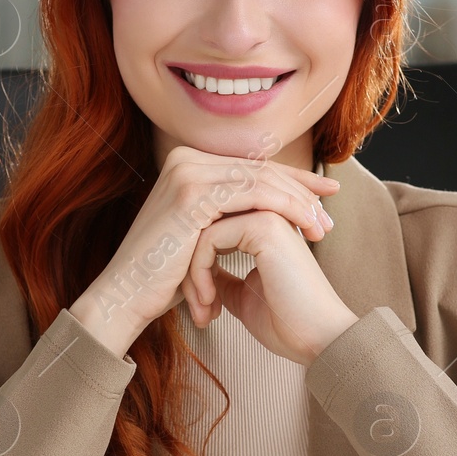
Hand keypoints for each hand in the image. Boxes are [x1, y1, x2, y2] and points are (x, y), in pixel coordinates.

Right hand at [69, 145, 339, 356]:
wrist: (126, 295)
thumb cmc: (162, 277)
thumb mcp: (198, 237)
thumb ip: (223, 217)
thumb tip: (261, 213)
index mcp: (186, 164)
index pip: (248, 168)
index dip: (289, 180)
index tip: (322, 193)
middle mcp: (185, 160)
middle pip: (258, 170)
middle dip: (300, 189)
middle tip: (331, 206)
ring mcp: (187, 173)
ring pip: (261, 180)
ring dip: (298, 201)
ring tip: (322, 224)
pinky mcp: (192, 194)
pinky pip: (253, 195)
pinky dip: (284, 208)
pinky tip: (305, 223)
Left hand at [185, 209, 358, 365]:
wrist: (318, 339)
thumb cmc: (286, 322)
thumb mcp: (242, 294)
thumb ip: (220, 275)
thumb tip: (196, 271)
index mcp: (267, 226)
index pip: (211, 230)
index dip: (197, 268)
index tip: (202, 308)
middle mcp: (268, 212)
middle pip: (202, 227)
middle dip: (189, 270)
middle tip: (198, 310)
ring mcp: (269, 214)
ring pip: (201, 230)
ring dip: (192, 274)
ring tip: (202, 310)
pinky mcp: (265, 226)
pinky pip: (210, 238)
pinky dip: (199, 272)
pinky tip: (210, 301)